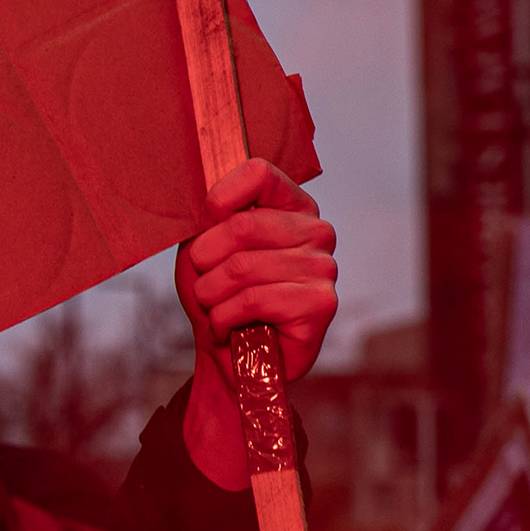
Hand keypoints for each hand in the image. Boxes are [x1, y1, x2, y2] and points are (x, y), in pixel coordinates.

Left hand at [175, 157, 336, 490]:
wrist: (229, 357)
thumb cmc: (219, 297)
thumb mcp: (204, 249)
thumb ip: (210, 219)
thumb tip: (213, 201)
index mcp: (291, 207)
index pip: (260, 173)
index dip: (221, 196)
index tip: (206, 220)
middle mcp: (316, 232)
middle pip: (242, 225)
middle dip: (205, 263)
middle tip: (205, 286)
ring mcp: (324, 268)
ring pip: (242, 268)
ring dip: (211, 297)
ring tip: (217, 310)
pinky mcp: (321, 304)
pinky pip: (253, 300)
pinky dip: (224, 320)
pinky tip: (231, 329)